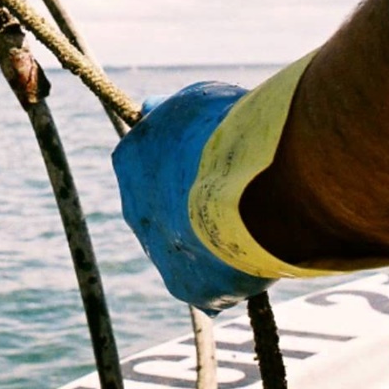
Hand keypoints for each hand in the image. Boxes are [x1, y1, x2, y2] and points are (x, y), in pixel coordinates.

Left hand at [112, 82, 275, 314]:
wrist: (255, 187)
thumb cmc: (230, 133)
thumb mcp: (197, 100)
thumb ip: (171, 111)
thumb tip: (150, 108)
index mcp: (130, 161)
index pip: (151, 160)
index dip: (188, 159)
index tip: (216, 156)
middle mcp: (135, 209)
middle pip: (167, 207)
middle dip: (197, 202)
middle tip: (240, 193)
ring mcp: (160, 252)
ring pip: (190, 247)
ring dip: (216, 239)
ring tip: (257, 227)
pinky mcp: (191, 288)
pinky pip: (210, 285)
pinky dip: (232, 275)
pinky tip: (257, 262)